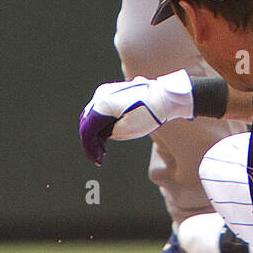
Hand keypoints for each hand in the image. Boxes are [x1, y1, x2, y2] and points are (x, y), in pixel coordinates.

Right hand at [78, 69, 192, 164]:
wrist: (164, 97)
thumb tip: (100, 134)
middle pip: (88, 122)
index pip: (88, 130)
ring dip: (97, 133)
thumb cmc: (148, 114)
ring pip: (93, 116)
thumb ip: (107, 134)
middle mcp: (101, 95)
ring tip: (104, 150)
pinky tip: (107, 137)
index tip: (97, 161)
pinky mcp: (112, 92)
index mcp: (102, 104)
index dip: (90, 148)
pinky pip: (101, 110)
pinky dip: (103, 124)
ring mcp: (106, 92)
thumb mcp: (126, 131)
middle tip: (99, 158)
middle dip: (92, 142)